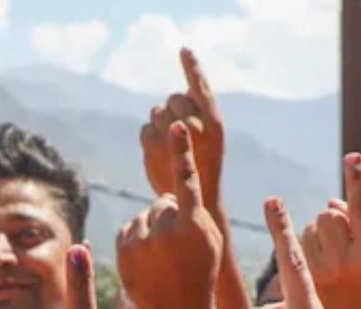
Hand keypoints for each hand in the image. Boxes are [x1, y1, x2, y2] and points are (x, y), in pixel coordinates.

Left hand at [119, 122, 222, 308]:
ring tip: (163, 257)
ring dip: (151, 229)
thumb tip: (169, 195)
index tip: (178, 126)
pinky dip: (136, 240)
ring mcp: (141, 242)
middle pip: (162, 203)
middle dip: (169, 217)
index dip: (182, 152)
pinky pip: (129, 231)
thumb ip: (193, 211)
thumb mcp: (208, 240)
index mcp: (192, 225)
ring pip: (144, 217)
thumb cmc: (201, 272)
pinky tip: (148, 261)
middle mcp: (165, 230)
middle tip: (178, 245)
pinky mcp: (123, 252)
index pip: (186, 180)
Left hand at [141, 48, 223, 207]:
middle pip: (173, 98)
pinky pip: (145, 129)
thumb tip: (179, 97)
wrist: (197, 206)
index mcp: (215, 122)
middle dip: (171, 109)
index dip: (192, 67)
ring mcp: (174, 137)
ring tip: (170, 146)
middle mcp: (197, 126)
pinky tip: (159, 156)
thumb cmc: (204, 170)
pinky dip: (149, 139)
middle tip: (178, 133)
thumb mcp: (209, 141)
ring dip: (159, 123)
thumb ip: (197, 118)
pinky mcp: (155, 148)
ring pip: (157, 112)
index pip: (201, 87)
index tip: (184, 50)